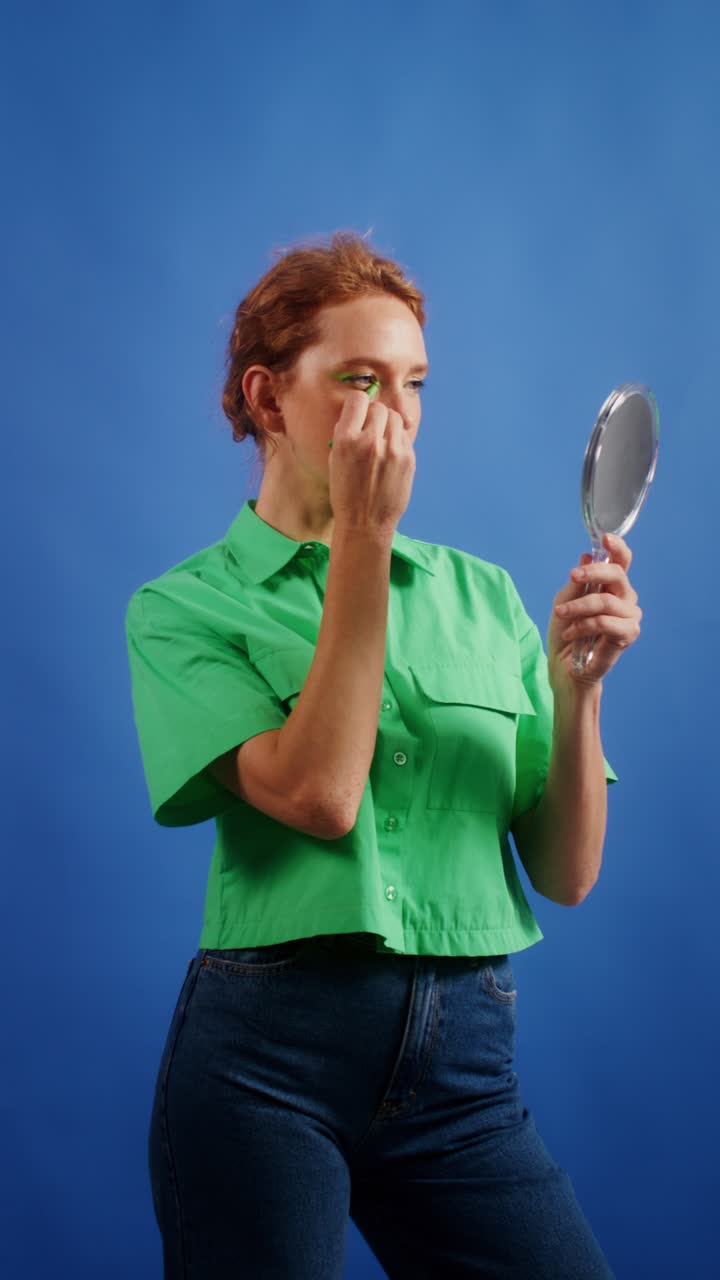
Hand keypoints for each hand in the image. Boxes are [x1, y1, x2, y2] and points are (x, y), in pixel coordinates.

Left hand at [547, 532, 641, 691]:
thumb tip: (586, 557)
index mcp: (613, 586)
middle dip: (593, 573)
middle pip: (618, 575)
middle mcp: (626, 598)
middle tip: (572, 575)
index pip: (622, 562)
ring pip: (606, 601)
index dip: (617, 548)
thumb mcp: (565, 601)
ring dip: (579, 606)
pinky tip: (570, 632)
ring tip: (560, 614)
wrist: (565, 666)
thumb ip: (577, 581)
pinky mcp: (627, 635)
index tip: (605, 538)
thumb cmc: (566, 631)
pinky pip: (605, 622)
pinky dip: (583, 625)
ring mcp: (629, 616)